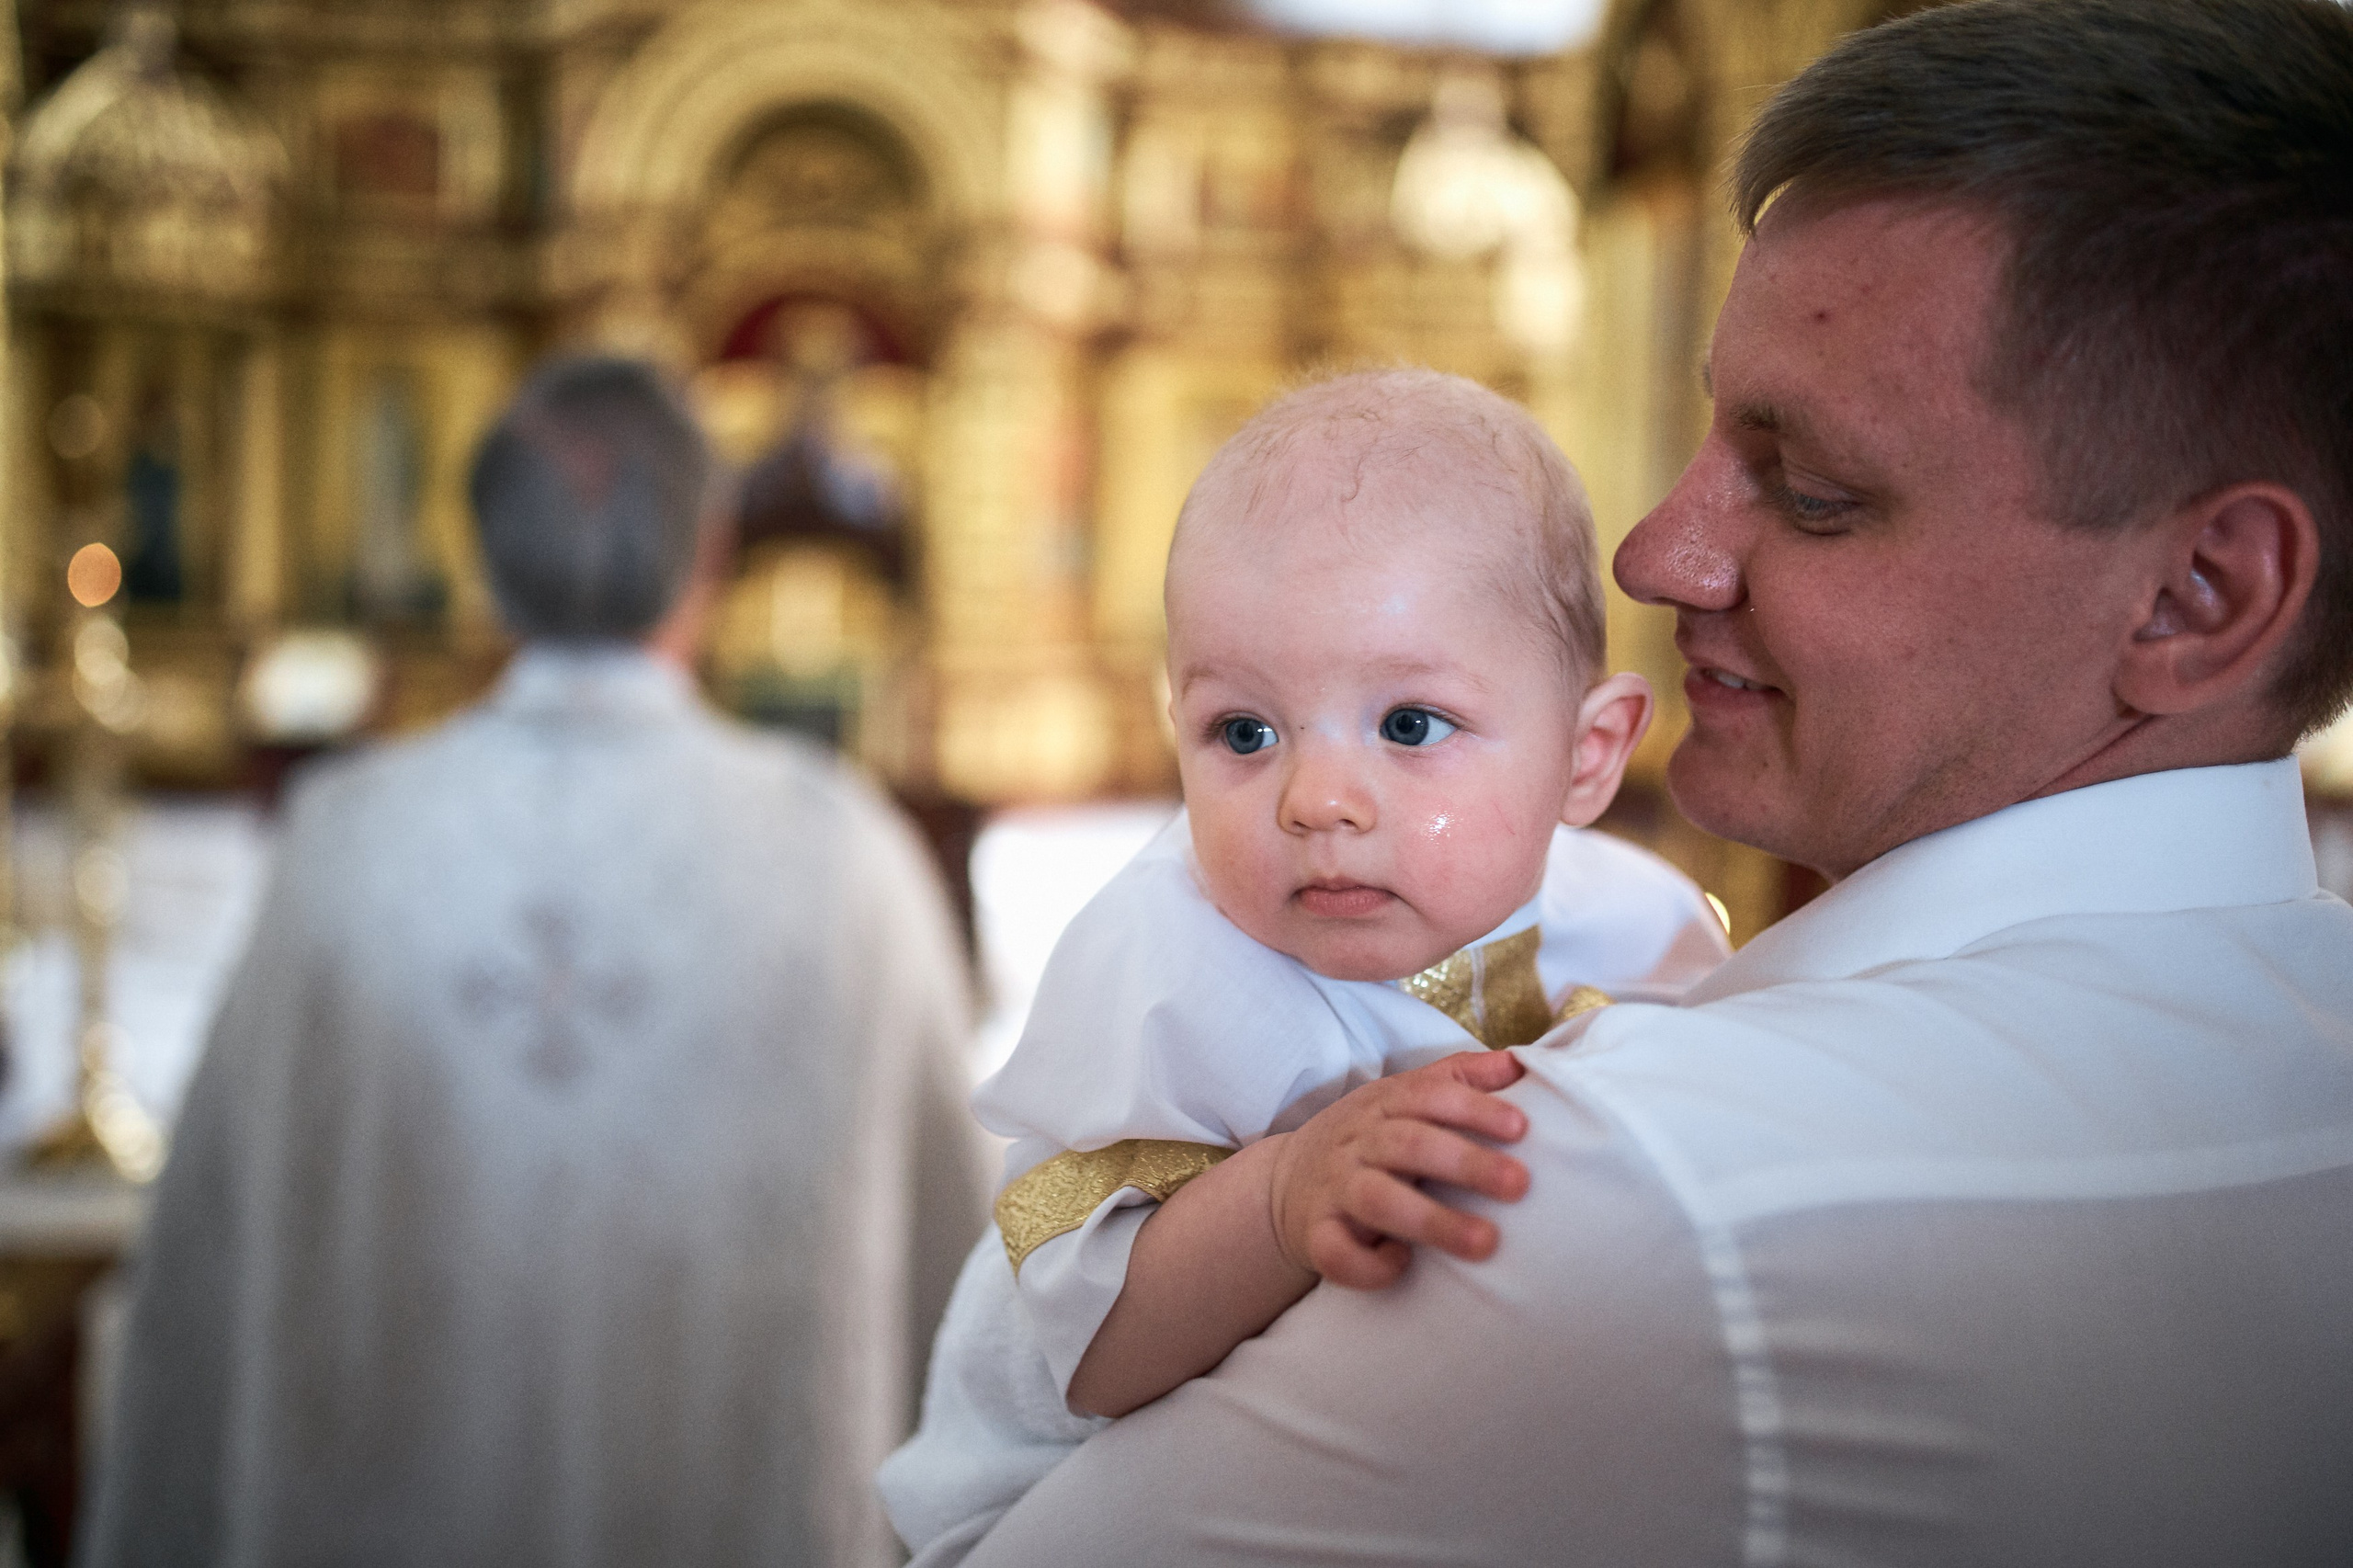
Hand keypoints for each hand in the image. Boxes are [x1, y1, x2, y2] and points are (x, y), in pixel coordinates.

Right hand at [1265, 1050, 1531, 1289]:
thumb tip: (1517, 1065)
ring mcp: (1334, 1189)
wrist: (1283, 1187)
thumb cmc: (1365, 1143)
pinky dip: (1369, 1264)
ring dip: (1432, 1221)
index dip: (1473, 1109)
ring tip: (1485, 1243)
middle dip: (1466, 1163)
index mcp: (1382, 1105)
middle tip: (1520, 1185)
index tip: (1521, 1127)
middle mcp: (1357, 1143)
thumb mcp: (1401, 1099)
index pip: (1427, 1095)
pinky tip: (1403, 1264)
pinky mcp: (1316, 1235)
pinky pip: (1337, 1252)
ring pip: (1377, 1199)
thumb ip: (1457, 1079)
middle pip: (1408, 1144)